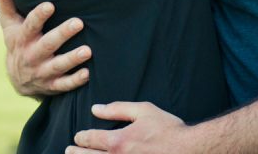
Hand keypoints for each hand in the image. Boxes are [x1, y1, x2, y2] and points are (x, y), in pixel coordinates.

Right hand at [0, 0, 91, 95]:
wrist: (16, 78)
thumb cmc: (17, 41)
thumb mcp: (9, 24)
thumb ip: (6, 1)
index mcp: (22, 38)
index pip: (30, 26)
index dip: (39, 16)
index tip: (50, 5)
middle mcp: (31, 55)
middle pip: (47, 44)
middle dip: (62, 34)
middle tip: (79, 22)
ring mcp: (41, 72)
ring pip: (57, 66)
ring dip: (72, 59)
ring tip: (88, 51)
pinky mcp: (51, 85)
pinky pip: (63, 85)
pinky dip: (75, 80)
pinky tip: (87, 73)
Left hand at [67, 102, 189, 152]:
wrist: (189, 151)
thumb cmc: (168, 130)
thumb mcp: (144, 111)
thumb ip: (117, 109)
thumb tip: (95, 109)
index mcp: (118, 141)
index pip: (91, 139)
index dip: (82, 137)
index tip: (78, 136)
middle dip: (76, 153)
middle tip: (69, 149)